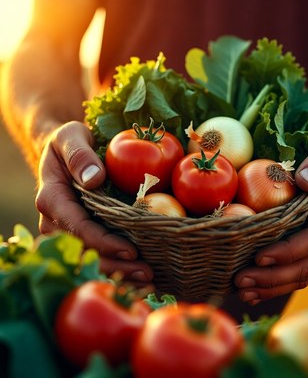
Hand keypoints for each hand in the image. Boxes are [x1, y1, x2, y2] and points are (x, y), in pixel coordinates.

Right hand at [35, 121, 153, 287]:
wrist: (65, 152)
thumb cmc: (71, 142)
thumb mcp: (71, 136)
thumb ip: (79, 155)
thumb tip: (93, 179)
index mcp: (52, 197)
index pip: (78, 226)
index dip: (104, 242)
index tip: (131, 251)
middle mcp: (55, 220)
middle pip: (84, 250)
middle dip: (115, 265)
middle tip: (147, 273)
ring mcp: (66, 229)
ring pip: (88, 258)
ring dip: (117, 271)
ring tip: (147, 279)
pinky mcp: (80, 232)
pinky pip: (94, 252)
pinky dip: (116, 264)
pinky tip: (138, 272)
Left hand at [235, 127, 307, 304]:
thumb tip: (305, 182)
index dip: (288, 251)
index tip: (259, 257)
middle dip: (274, 276)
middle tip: (241, 280)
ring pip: (304, 274)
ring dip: (273, 286)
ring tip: (242, 291)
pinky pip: (300, 271)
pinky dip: (277, 283)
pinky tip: (254, 290)